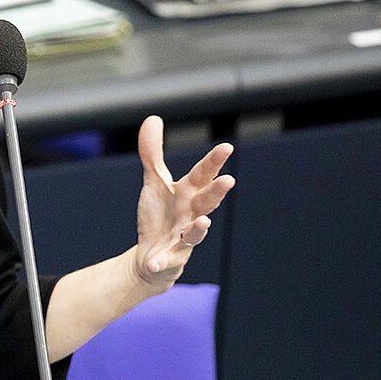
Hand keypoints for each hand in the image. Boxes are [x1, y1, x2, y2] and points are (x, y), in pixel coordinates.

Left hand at [131, 116, 233, 288]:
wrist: (151, 257)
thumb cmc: (159, 216)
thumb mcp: (154, 182)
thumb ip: (153, 153)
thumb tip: (153, 118)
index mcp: (187, 194)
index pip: (202, 175)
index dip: (213, 162)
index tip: (227, 147)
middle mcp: (190, 215)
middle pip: (206, 202)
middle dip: (216, 192)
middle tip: (229, 181)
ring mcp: (182, 238)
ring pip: (195, 233)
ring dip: (200, 228)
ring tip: (203, 222)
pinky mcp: (169, 258)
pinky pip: (166, 260)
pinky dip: (162, 261)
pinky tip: (154, 261)